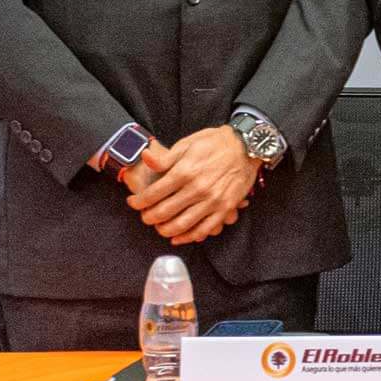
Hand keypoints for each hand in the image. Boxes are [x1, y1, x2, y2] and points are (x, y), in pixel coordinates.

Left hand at [126, 127, 257, 245]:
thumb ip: (165, 157)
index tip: (133, 203)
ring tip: (158, 227)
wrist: (247, 146)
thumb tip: (145, 158)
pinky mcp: (225, 208)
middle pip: (164, 212)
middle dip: (149, 217)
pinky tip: (179, 237)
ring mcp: (212, 200)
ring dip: (165, 230)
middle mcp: (197, 188)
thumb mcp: (187, 143)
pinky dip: (189, 237)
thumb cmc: (215, 142)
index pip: (154, 193)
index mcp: (185, 171)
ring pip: (182, 224)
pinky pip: (204, 229)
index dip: (139, 202)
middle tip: (144, 216)